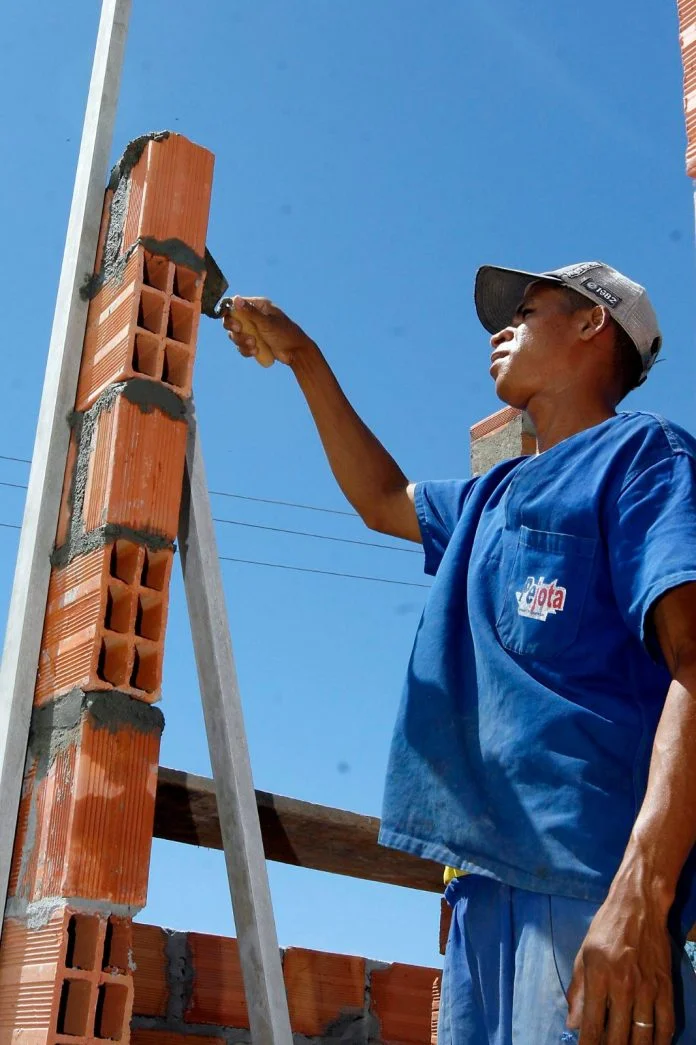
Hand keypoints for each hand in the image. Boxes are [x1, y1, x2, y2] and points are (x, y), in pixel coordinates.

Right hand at [221, 295, 314, 366]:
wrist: (296, 352)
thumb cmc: (284, 334)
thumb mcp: (267, 322)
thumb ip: (250, 312)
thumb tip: (236, 299)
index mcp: (258, 306)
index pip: (236, 305)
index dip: (228, 311)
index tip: (225, 317)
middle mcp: (254, 317)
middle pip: (232, 321)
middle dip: (235, 329)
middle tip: (239, 330)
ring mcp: (253, 330)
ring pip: (236, 336)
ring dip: (242, 342)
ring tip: (254, 345)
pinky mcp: (254, 343)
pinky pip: (242, 347)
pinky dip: (246, 350)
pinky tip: (256, 352)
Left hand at [566, 882, 674, 1044]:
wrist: (638, 906)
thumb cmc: (606, 928)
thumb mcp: (584, 954)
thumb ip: (578, 990)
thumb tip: (573, 1024)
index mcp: (598, 976)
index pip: (593, 1024)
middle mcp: (623, 985)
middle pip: (618, 1037)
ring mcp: (647, 988)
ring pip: (642, 1036)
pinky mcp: (665, 987)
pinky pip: (666, 1025)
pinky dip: (659, 1042)